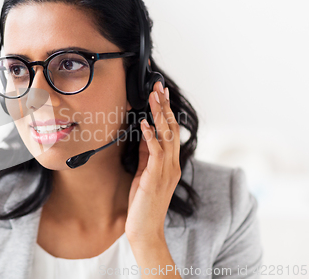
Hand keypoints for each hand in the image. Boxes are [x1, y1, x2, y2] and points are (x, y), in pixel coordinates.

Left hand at [125, 81, 181, 247]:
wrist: (144, 230)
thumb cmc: (144, 204)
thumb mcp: (144, 174)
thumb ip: (147, 155)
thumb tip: (145, 134)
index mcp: (170, 163)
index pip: (171, 131)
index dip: (166, 111)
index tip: (161, 94)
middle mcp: (172, 164)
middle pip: (172, 129)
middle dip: (164, 106)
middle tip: (158, 87)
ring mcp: (165, 171)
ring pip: (167, 137)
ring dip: (159, 115)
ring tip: (153, 97)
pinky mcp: (155, 177)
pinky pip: (155, 152)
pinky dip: (151, 136)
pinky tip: (144, 123)